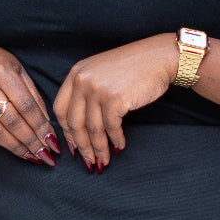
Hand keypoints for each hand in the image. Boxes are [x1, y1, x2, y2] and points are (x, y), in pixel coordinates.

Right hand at [0, 39, 60, 164]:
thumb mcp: (18, 69)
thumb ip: (32, 94)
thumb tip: (46, 122)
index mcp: (3, 72)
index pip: (26, 106)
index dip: (41, 127)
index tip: (53, 141)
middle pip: (12, 121)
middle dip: (32, 142)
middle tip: (46, 156)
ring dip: (17, 148)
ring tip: (33, 157)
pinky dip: (1, 143)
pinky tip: (14, 149)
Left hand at [53, 34, 178, 171]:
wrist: (159, 57)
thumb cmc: (133, 67)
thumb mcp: (100, 73)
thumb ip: (86, 92)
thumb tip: (80, 128)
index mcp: (76, 73)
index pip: (60, 109)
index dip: (66, 132)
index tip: (73, 147)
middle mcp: (82, 80)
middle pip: (74, 123)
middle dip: (81, 147)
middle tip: (88, 162)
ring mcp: (97, 89)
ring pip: (92, 129)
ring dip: (99, 149)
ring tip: (104, 161)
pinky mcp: (114, 99)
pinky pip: (111, 127)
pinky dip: (115, 140)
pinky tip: (120, 146)